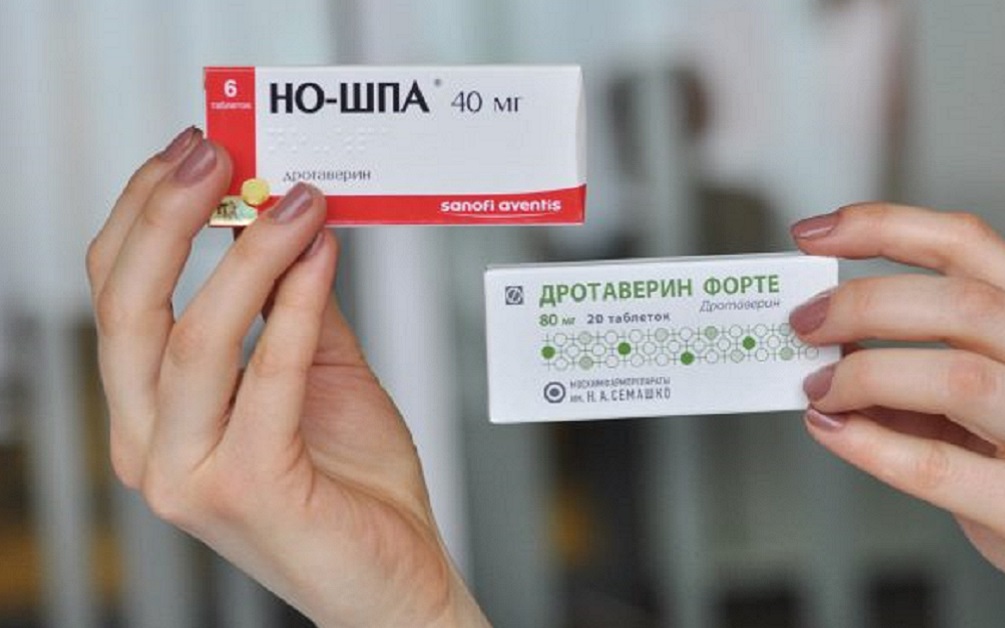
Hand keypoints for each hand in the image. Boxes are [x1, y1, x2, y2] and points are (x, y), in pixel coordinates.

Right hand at [86, 128, 488, 627]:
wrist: (392, 578)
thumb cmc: (351, 485)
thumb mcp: (316, 372)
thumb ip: (293, 305)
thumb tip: (289, 218)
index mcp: (152, 415)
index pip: (117, 298)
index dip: (144, 214)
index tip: (191, 151)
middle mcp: (151, 447)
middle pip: (128, 310)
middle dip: (169, 217)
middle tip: (219, 154)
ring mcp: (190, 475)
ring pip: (194, 339)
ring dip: (248, 253)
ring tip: (296, 200)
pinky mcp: (249, 489)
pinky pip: (268, 377)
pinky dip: (297, 306)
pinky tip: (322, 255)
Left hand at [789, 203, 1004, 627]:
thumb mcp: (1004, 427)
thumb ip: (929, 389)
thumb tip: (835, 357)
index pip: (975, 250)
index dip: (888, 229)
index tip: (817, 233)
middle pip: (966, 304)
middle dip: (865, 302)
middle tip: (804, 323)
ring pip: (963, 377)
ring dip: (868, 373)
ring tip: (817, 387)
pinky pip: (949, 469)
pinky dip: (875, 447)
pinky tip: (834, 435)